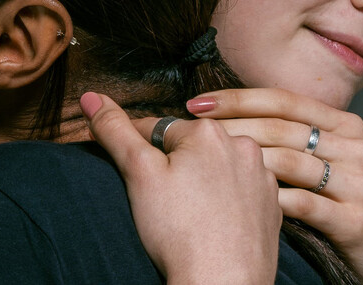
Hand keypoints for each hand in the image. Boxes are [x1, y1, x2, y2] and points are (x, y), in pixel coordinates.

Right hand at [80, 92, 280, 284]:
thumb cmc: (178, 231)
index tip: (132, 177)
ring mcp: (262, 177)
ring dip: (200, 182)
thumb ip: (114, 129)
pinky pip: (240, 193)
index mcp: (208, 131)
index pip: (157, 129)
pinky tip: (211, 223)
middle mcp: (243, 145)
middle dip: (172, 166)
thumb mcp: (137, 173)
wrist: (222, 284)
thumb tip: (90, 96)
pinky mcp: (272, 205)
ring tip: (186, 214)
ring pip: (217, 169)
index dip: (136, 151)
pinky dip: (225, 202)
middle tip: (161, 201)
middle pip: (190, 148)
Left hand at [187, 88, 362, 284]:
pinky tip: (237, 201)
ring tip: (202, 166)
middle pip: (281, 128)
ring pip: (288, 161)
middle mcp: (354, 146)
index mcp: (345, 125)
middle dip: (229, 127)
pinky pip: (302, 203)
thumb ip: (296, 138)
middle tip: (187, 132)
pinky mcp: (356, 218)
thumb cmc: (348, 205)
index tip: (196, 103)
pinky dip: (267, 200)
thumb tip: (231, 119)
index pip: (283, 100)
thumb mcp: (332, 162)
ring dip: (240, 162)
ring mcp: (358, 181)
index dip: (238, 98)